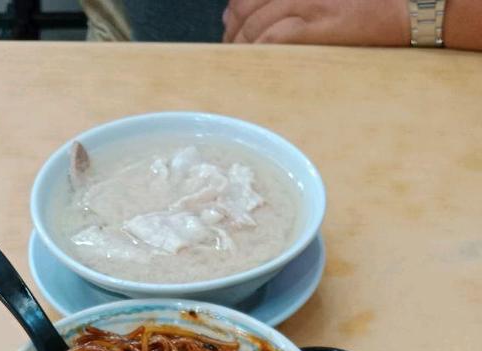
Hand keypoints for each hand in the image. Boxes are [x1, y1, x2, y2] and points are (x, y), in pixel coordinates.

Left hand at [223, 0, 409, 45]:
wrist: (409, 7)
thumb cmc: (375, 4)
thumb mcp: (332, 1)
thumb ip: (301, 3)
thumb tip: (270, 13)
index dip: (236, 7)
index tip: (230, 22)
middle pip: (249, 5)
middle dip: (233, 27)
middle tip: (229, 45)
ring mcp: (310, 4)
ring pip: (258, 22)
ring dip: (241, 42)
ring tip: (237, 57)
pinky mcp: (320, 26)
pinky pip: (275, 36)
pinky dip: (258, 47)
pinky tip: (251, 58)